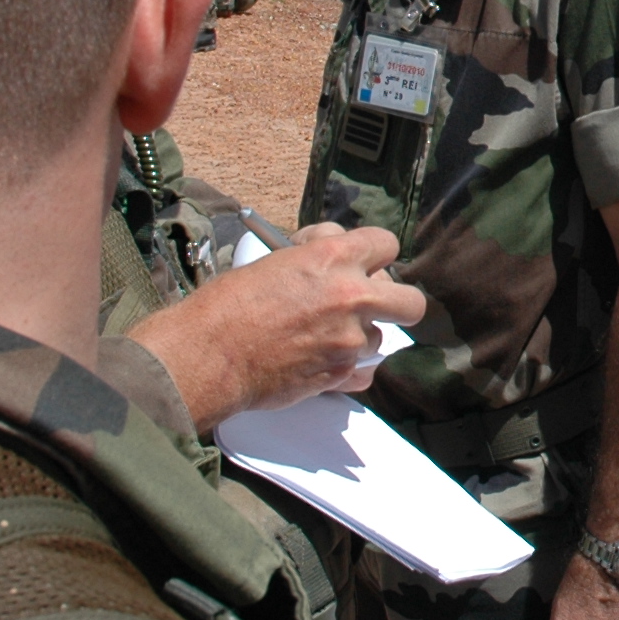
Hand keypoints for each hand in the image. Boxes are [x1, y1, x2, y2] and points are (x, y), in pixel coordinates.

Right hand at [130, 222, 421, 428]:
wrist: (208, 353)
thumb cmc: (228, 304)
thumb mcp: (276, 260)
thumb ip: (316, 258)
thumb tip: (330, 254)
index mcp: (334, 258)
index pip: (386, 244)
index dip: (375, 252)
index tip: (362, 260)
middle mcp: (351, 297)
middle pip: (410, 301)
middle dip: (395, 301)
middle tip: (371, 303)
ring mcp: (348, 340)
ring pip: (380, 339)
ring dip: (360, 337)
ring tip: (327, 334)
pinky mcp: (338, 375)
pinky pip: (364, 373)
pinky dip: (351, 370)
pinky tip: (329, 362)